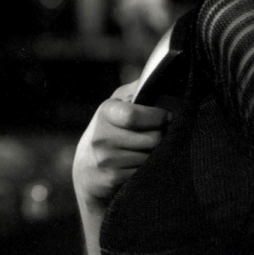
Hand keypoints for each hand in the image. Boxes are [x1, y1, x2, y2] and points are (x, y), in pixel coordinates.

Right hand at [73, 83, 168, 210]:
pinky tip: (135, 164)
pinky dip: (145, 169)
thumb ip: (136, 91)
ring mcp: (105, 159)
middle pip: (152, 138)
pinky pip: (143, 173)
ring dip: (153, 154)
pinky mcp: (111, 179)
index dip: (158, 116)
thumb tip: (158, 75)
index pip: (135, 115)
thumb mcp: (116, 105)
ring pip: (150, 157)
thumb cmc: (108, 130)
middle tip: (156, 135)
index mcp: (105, 112)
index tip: (167, 117)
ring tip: (142, 150)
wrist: (86, 169)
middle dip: (160, 137)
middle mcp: (101, 136)